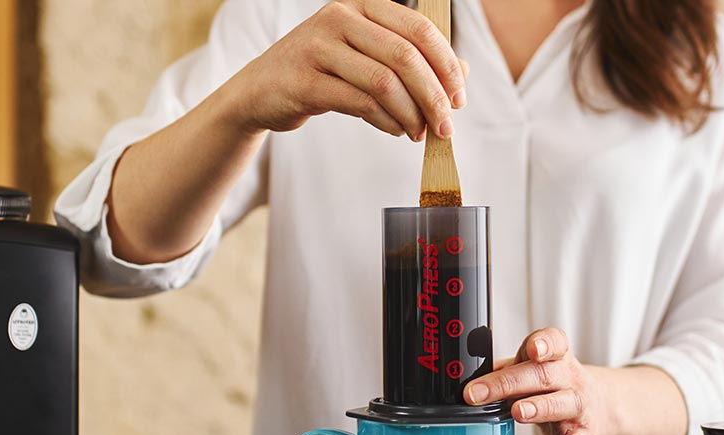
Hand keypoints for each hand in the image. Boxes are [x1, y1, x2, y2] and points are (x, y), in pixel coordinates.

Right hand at [223, 0, 467, 140]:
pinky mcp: (304, 81)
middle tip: (445, 126)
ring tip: (418, 133)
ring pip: (384, 83)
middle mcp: (339, 18)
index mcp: (361, 5)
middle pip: (405, 57)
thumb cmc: (322, 72)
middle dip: (433, 96)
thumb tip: (462, 74)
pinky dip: (385, 122)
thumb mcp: (366, 57)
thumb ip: (412, 60)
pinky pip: (359, 103)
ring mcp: (318, 47)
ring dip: (410, 115)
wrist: (260, 91)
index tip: (459, 98)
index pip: (419, 29)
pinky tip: (394, 130)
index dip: (446, 65)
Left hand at [463, 328, 618, 434]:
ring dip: (538, 408)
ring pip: (561, 404)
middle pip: (543, 376)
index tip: (532, 349)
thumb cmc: (553, 386)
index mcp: (555, 357)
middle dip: (509, 383)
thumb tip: (461, 375)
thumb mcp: (530, 370)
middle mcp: (570, 378)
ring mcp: (579, 407)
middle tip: (478, 393)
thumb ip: (501, 370)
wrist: (600, 408)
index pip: (554, 342)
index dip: (544, 344)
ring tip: (517, 412)